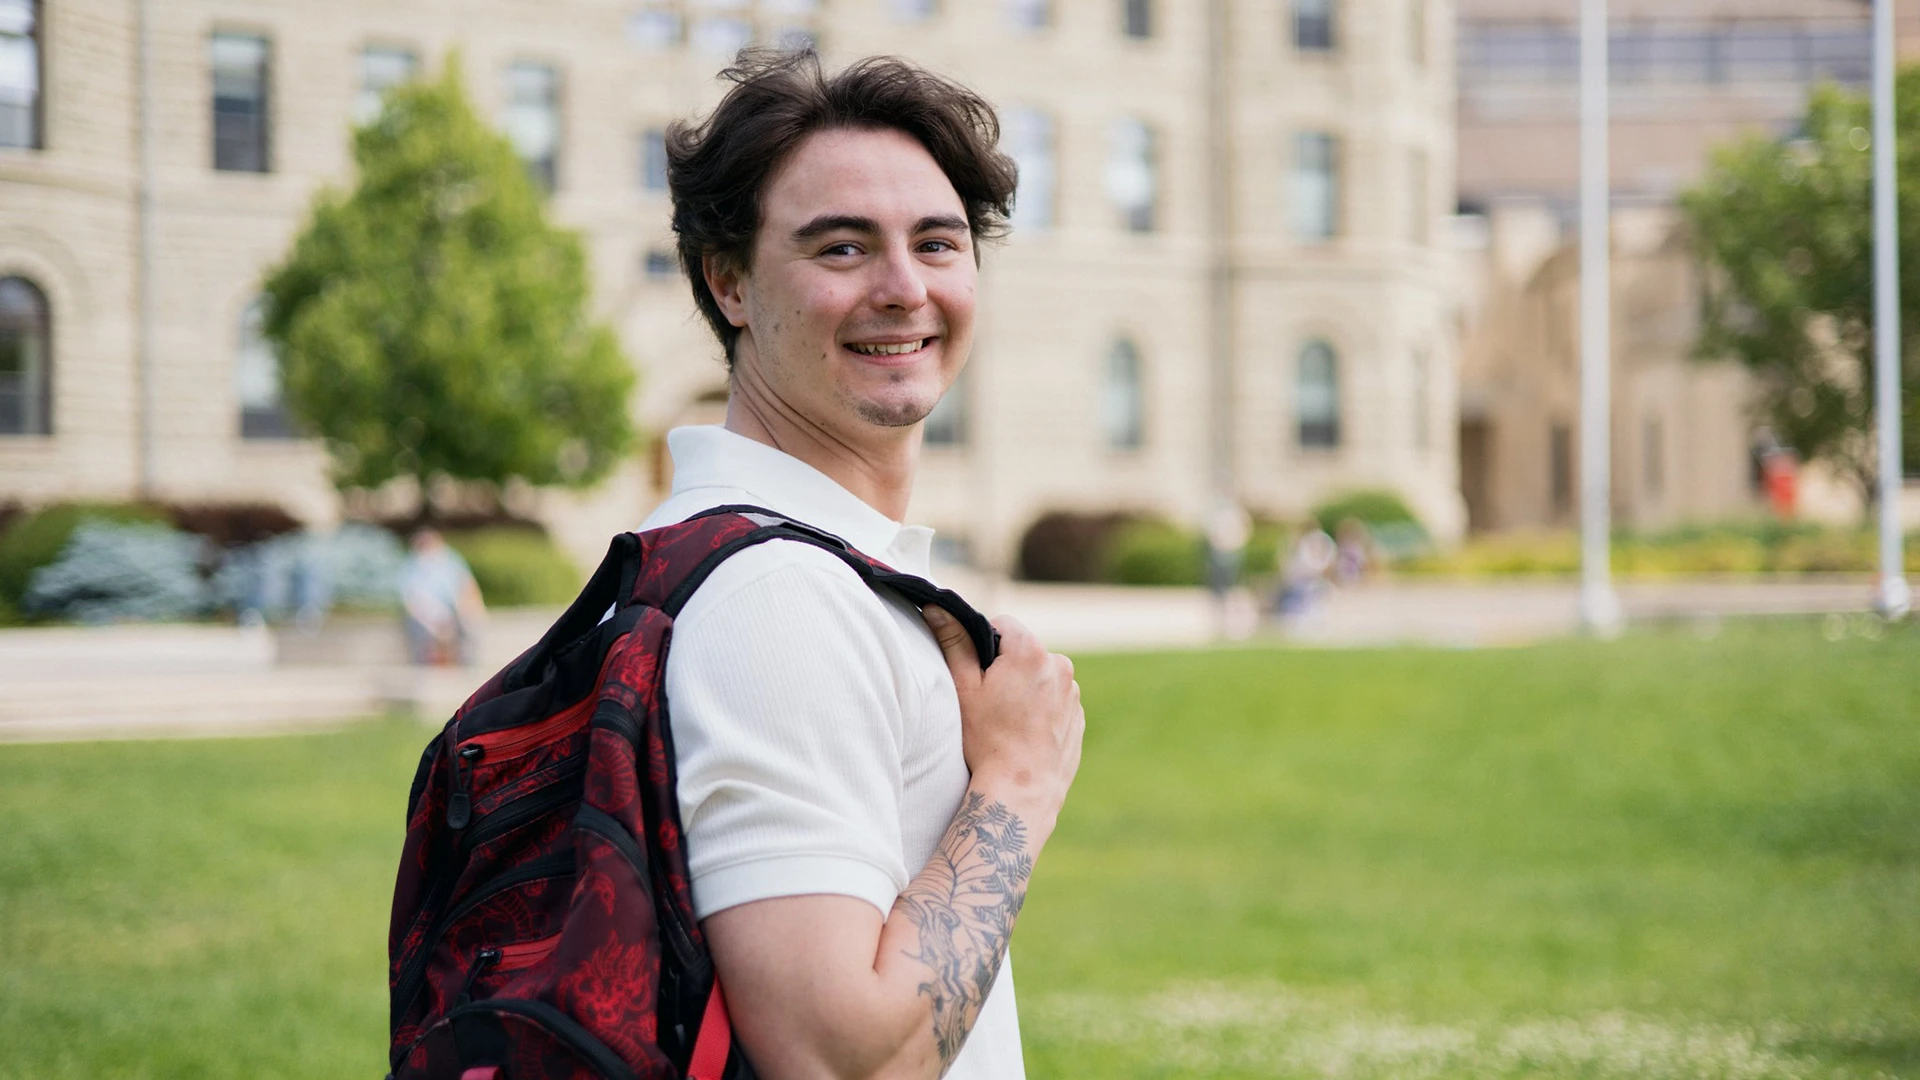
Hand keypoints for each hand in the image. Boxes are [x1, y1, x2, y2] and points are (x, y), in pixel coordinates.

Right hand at [922, 608, 1082, 828]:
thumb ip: (953, 641)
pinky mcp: (1077, 716)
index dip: (984, 644)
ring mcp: (1073, 693)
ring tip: (1007, 720)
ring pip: (1040, 676)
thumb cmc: (987, 739)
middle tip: (988, 700)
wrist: (1021, 789)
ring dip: (1025, 687)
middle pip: (1023, 651)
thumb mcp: (964, 688)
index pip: (1003, 625)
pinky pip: (1055, 700)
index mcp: (1031, 651)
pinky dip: (1040, 708)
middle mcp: (1059, 666)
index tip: (976, 673)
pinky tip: (1023, 733)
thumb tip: (936, 607)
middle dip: (1006, 666)